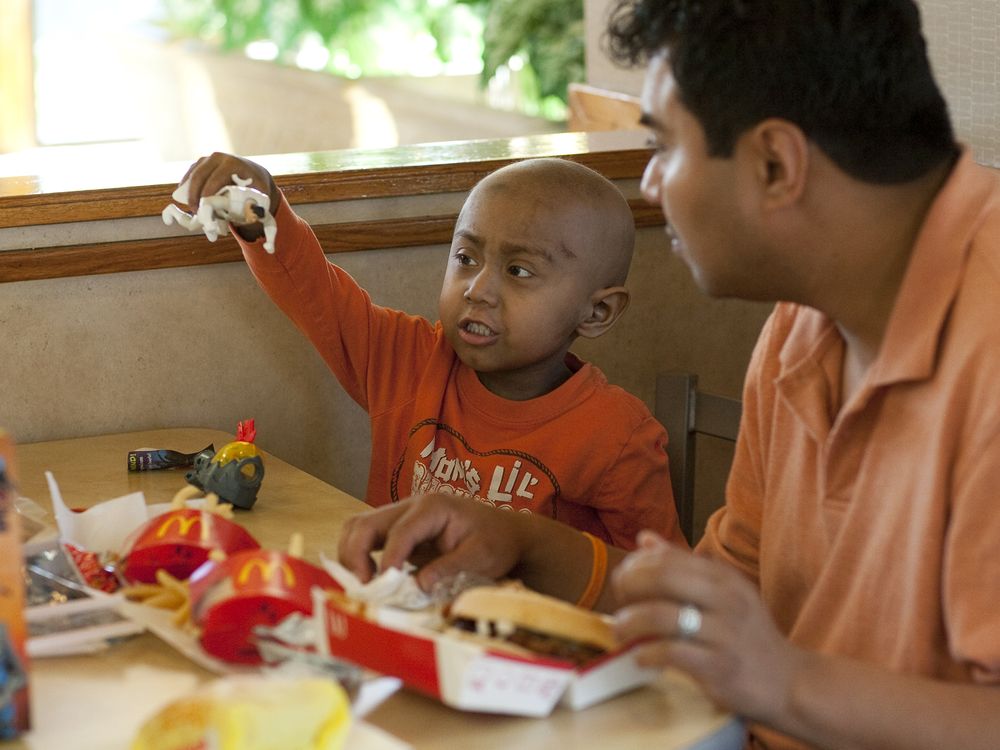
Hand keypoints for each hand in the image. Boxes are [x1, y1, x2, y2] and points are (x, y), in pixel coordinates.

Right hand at [176, 152, 278, 239]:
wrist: (254, 173)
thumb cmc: (256, 188)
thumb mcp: (259, 195)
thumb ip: (251, 206)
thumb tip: (243, 218)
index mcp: (233, 164)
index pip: (216, 179)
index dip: (207, 195)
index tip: (204, 210)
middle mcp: (219, 157)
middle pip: (200, 176)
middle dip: (195, 195)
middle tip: (196, 212)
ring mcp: (208, 158)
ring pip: (193, 175)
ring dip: (189, 193)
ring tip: (193, 210)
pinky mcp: (201, 163)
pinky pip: (190, 175)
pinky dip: (187, 188)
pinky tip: (187, 200)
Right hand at [337, 494, 524, 590]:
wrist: (505, 533)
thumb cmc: (497, 542)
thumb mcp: (482, 556)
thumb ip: (450, 568)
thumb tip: (417, 585)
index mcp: (433, 507)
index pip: (400, 532)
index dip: (388, 560)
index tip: (383, 587)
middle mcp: (411, 506)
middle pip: (366, 523)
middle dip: (356, 555)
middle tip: (364, 587)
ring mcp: (402, 517)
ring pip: (359, 527)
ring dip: (352, 555)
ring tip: (363, 585)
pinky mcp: (398, 532)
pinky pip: (367, 538)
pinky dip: (359, 557)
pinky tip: (370, 581)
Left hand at [612, 530, 803, 724]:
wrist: (789, 681)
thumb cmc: (746, 634)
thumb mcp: (722, 592)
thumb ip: (681, 566)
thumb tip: (643, 539)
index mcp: (723, 577)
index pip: (667, 558)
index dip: (635, 567)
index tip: (622, 582)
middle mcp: (726, 599)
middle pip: (662, 578)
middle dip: (630, 587)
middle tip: (618, 603)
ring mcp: (724, 633)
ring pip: (663, 616)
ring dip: (631, 622)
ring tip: (620, 630)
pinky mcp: (719, 667)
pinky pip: (672, 653)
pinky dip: (648, 654)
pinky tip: (641, 658)